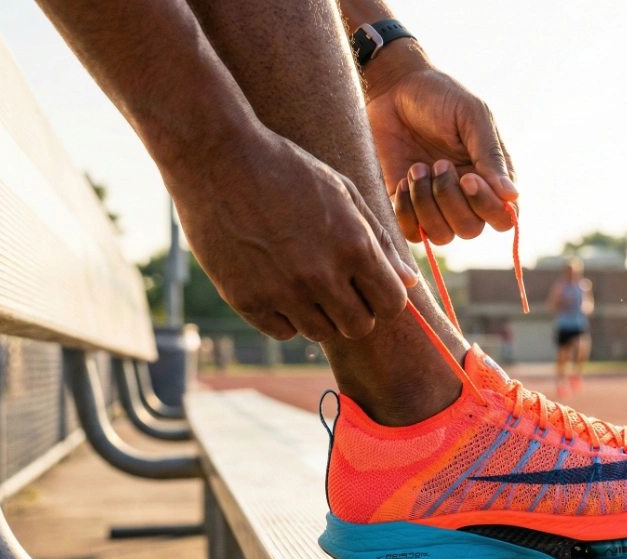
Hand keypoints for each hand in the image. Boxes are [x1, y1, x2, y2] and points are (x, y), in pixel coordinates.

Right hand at [166, 125, 417, 342]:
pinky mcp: (245, 300)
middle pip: (359, 327)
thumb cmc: (287, 169)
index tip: (371, 287)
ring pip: (320, 333)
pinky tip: (276, 285)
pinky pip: (282, 331)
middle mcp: (321, 275)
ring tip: (304, 281)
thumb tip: (409, 282)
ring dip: (319, 315)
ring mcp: (282, 291)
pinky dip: (284, 316)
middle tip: (338, 288)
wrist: (217, 157)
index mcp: (353, 245)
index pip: (392, 303)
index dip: (385, 298)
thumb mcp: (343, 193)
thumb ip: (379, 241)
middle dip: (355, 311)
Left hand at [364, 41, 517, 244]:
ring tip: (417, 168)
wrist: (392, 88)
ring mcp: (437, 205)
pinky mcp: (408, 207)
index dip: (487, 205)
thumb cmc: (438, 96)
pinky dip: (407, 213)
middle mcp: (467, 197)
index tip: (467, 177)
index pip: (503, 216)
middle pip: (471, 229)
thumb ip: (491, 155)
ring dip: (427, 204)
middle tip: (438, 163)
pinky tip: (402, 181)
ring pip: (443, 236)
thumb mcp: (471, 116)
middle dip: (451, 201)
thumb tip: (511, 196)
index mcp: (490, 176)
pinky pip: (414, 233)